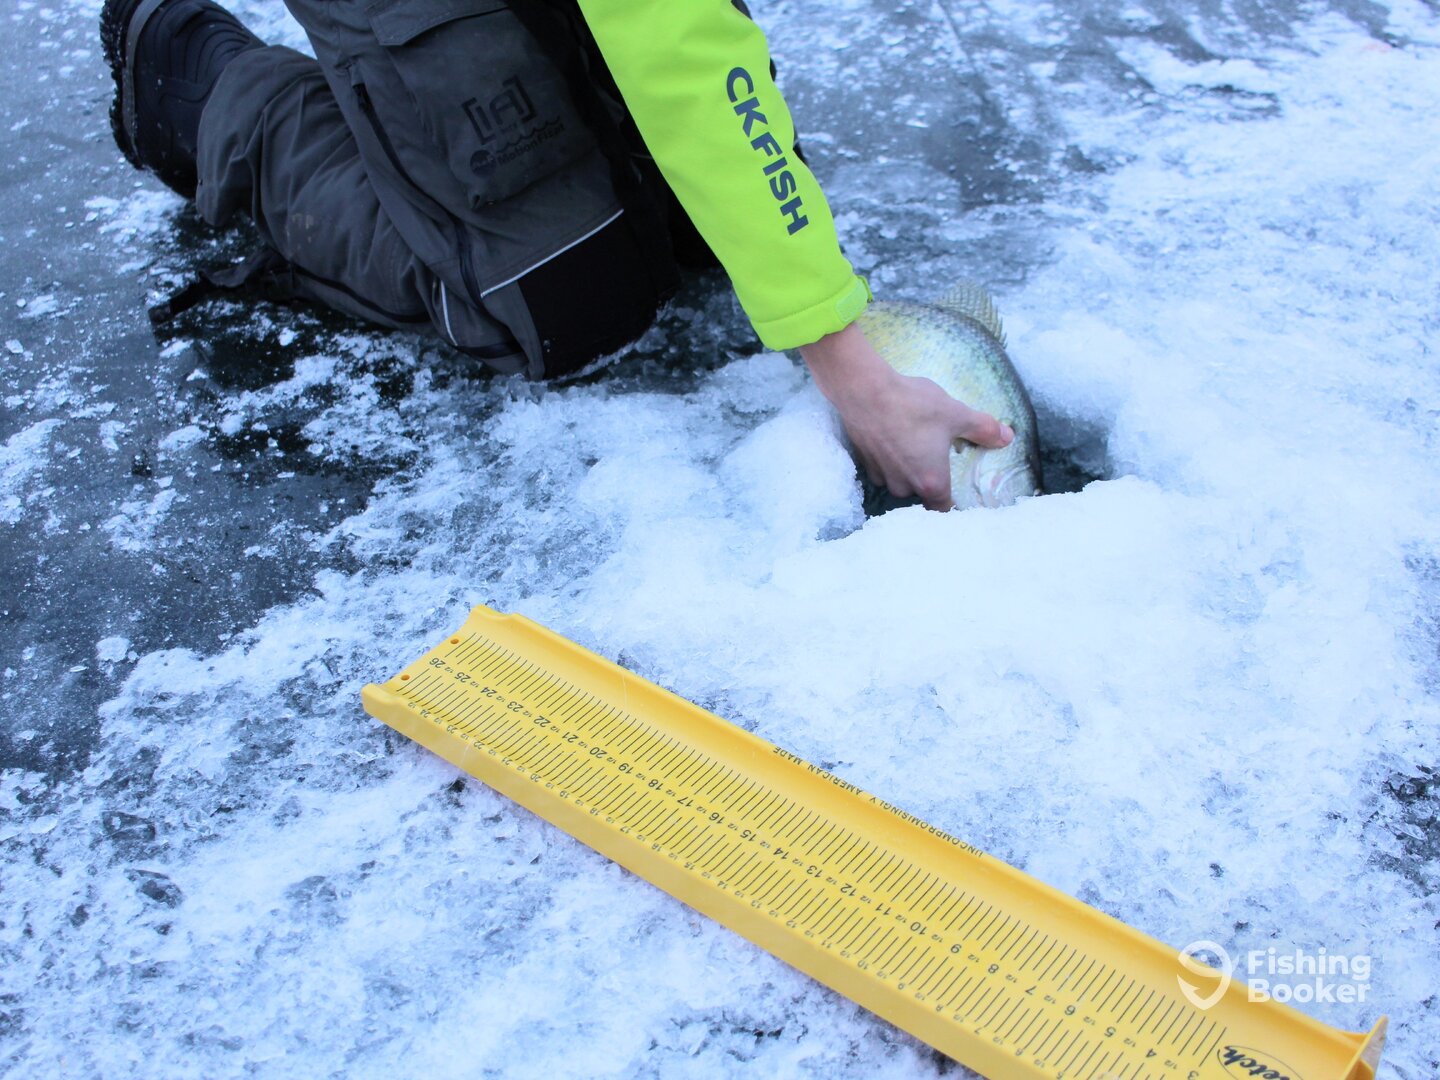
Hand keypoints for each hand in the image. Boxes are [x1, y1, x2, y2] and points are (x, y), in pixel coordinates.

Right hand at [800, 322, 1013, 510]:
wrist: (865, 391)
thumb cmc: (914, 406)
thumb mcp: (956, 414)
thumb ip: (983, 429)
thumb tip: (1007, 438)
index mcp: (930, 481)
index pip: (943, 509)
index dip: (952, 504)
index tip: (956, 493)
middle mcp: (904, 486)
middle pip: (921, 494)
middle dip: (928, 480)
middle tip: (936, 458)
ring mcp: (882, 476)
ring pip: (900, 481)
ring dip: (907, 470)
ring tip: (913, 445)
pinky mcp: (865, 462)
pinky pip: (883, 469)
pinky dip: (890, 459)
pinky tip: (893, 438)